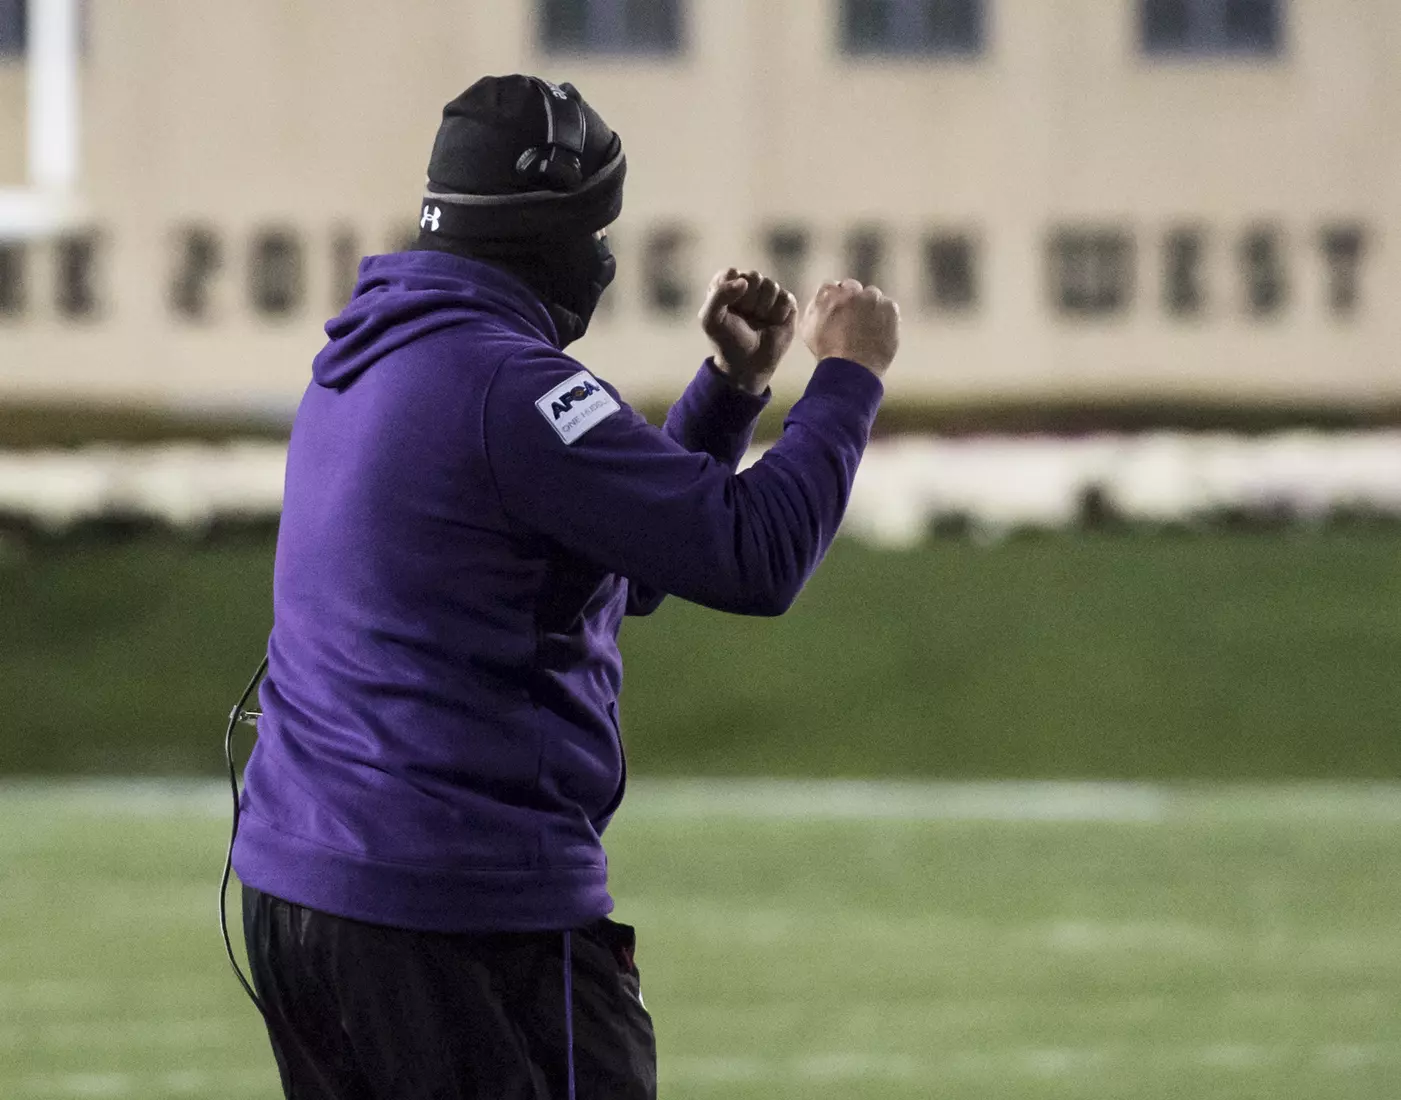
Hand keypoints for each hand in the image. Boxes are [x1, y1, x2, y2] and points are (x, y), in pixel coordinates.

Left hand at [698, 268, 798, 395]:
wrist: (748, 364)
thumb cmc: (727, 341)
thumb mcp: (710, 320)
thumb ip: (719, 295)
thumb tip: (744, 281)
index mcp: (727, 284)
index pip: (732, 273)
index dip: (731, 293)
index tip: (728, 311)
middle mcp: (748, 285)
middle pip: (754, 276)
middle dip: (748, 301)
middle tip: (745, 317)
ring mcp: (768, 294)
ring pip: (771, 286)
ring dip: (763, 309)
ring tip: (758, 321)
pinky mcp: (786, 304)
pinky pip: (786, 298)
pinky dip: (778, 314)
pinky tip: (772, 323)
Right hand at [799, 279, 900, 378]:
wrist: (851, 368)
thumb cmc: (827, 353)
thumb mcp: (808, 329)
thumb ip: (815, 308)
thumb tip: (821, 299)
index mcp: (828, 293)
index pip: (832, 286)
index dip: (835, 300)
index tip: (838, 311)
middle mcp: (851, 291)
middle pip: (853, 288)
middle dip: (853, 301)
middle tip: (853, 321)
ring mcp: (873, 299)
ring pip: (873, 297)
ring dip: (870, 307)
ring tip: (867, 330)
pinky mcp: (890, 309)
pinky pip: (889, 308)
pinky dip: (885, 317)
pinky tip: (878, 333)